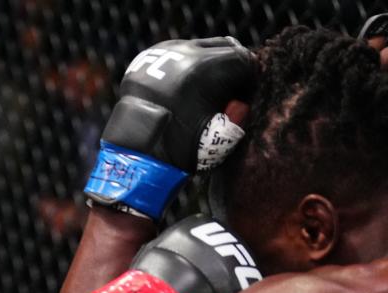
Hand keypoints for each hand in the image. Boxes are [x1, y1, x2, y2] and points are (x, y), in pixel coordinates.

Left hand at [84, 37, 256, 220]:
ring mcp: (164, 52)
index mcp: (208, 68)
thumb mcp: (223, 134)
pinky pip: (175, 54)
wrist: (137, 152)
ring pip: (200, 47)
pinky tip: (181, 89)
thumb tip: (243, 99)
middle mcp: (186, 53)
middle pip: (225, 46)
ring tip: (203, 91)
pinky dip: (184, 68)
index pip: (245, 60)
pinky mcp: (147, 57)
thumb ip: (240, 112)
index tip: (244, 96)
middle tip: (228, 91)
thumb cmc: (183, 147)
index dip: (250, 80)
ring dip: (208, 64)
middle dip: (232, 67)